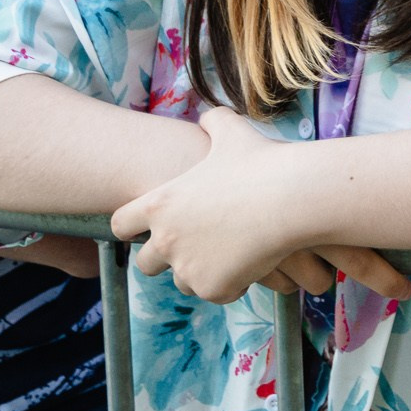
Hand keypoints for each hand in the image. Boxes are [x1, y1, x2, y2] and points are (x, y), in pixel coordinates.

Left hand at [115, 107, 410, 304]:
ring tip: (226, 254)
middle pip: (144, 264)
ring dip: (199, 271)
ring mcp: (188, 268)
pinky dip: (230, 284)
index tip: (144, 228)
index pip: (120, 225)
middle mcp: (165, 239)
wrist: (291, 198)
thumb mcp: (232, 131)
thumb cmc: (260, 161)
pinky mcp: (213, 288)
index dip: (132, 226)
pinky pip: (216, 292)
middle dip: (164, 258)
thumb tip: (208, 117)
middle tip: (189, 247)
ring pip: (183, 281)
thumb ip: (212, 123)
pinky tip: (249, 264)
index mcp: (159, 204)